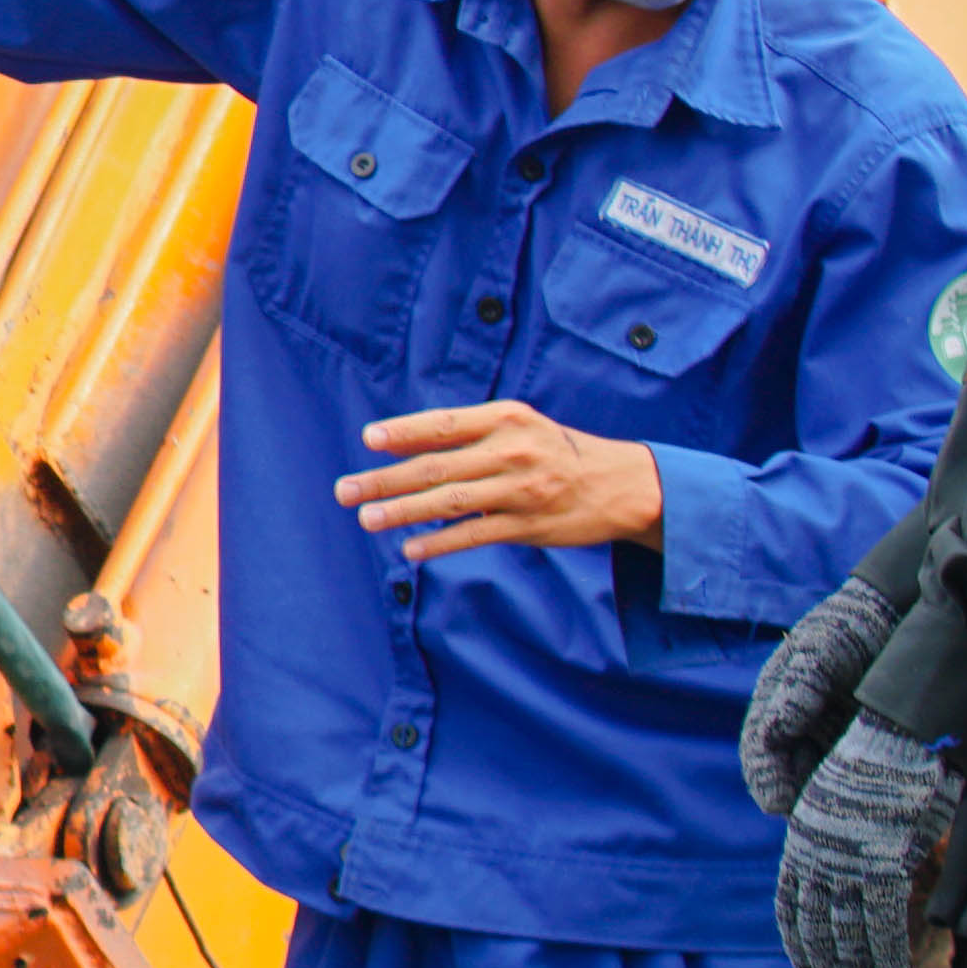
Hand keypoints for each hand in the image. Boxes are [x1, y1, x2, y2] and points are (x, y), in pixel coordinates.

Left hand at [333, 402, 661, 558]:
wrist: (621, 485)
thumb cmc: (555, 450)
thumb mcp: (519, 427)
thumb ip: (468, 433)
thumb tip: (401, 444)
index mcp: (506, 419)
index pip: (444, 424)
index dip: (404, 432)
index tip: (369, 439)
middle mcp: (512, 451)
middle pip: (437, 467)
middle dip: (385, 479)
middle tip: (344, 490)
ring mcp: (521, 491)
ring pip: (450, 502)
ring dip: (403, 512)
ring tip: (366, 518)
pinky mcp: (529, 526)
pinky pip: (475, 534)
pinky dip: (440, 542)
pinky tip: (411, 548)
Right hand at [742, 575, 895, 816]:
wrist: (894, 617)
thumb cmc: (845, 628)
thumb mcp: (819, 650)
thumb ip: (799, 688)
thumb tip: (777, 730)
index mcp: (776, 707)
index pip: (759, 753)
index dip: (766, 781)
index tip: (780, 805)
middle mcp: (800, 729)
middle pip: (790, 777)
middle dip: (800, 802)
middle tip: (820, 824)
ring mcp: (833, 740)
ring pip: (823, 782)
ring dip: (831, 802)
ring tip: (849, 820)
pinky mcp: (865, 746)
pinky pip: (858, 777)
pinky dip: (862, 793)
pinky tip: (876, 804)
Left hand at [773, 721, 961, 967]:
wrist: (895, 735)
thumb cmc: (880, 765)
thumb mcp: (846, 805)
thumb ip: (845, 841)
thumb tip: (862, 869)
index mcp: (803, 842)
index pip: (789, 904)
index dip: (797, 944)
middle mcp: (817, 856)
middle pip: (814, 926)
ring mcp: (847, 862)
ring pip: (846, 933)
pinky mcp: (882, 864)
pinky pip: (881, 924)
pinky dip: (885, 958)